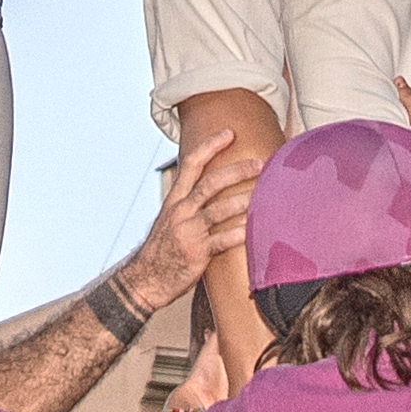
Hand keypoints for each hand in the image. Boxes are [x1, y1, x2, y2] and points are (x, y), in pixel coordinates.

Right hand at [128, 147, 258, 317]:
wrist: (145, 279)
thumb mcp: (171, 220)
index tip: (229, 132)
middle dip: (237, 170)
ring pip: (219, 209)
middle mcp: (181, 211)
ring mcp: (188, 231)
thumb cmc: (163, 249)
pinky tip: (255, 229)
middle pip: (211, 183)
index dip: (210, 146)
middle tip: (260, 163)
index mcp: (175, 200)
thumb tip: (213, 190)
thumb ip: (190, 204)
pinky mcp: (197, 252)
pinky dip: (240, 233)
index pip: (191, 164)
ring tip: (265, 193)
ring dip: (244, 199)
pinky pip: (222, 240)